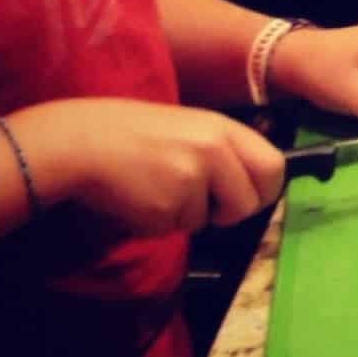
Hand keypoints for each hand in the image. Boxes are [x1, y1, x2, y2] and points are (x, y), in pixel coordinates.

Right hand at [12, 98, 286, 234]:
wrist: (83, 143)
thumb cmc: (136, 134)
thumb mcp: (192, 128)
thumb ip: (223, 151)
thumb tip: (251, 185)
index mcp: (224, 129)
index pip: (274, 166)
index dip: (265, 189)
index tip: (249, 197)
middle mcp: (214, 152)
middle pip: (251, 202)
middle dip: (234, 213)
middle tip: (210, 209)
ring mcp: (191, 180)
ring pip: (207, 220)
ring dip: (186, 215)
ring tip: (157, 188)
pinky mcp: (166, 208)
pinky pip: (174, 228)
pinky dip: (159, 222)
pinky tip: (139, 197)